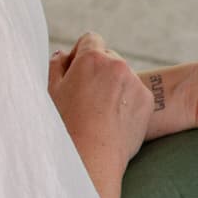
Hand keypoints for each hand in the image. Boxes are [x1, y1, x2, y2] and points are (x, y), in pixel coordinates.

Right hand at [49, 32, 154, 171]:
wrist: (90, 158)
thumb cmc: (63, 126)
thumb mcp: (50, 92)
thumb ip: (56, 66)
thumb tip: (64, 54)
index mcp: (92, 58)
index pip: (90, 39)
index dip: (81, 55)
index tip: (75, 73)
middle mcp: (118, 64)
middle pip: (108, 58)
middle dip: (98, 71)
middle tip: (85, 98)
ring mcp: (135, 82)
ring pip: (123, 77)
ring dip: (113, 86)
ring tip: (97, 113)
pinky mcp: (147, 100)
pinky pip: (135, 94)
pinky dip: (126, 102)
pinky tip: (112, 121)